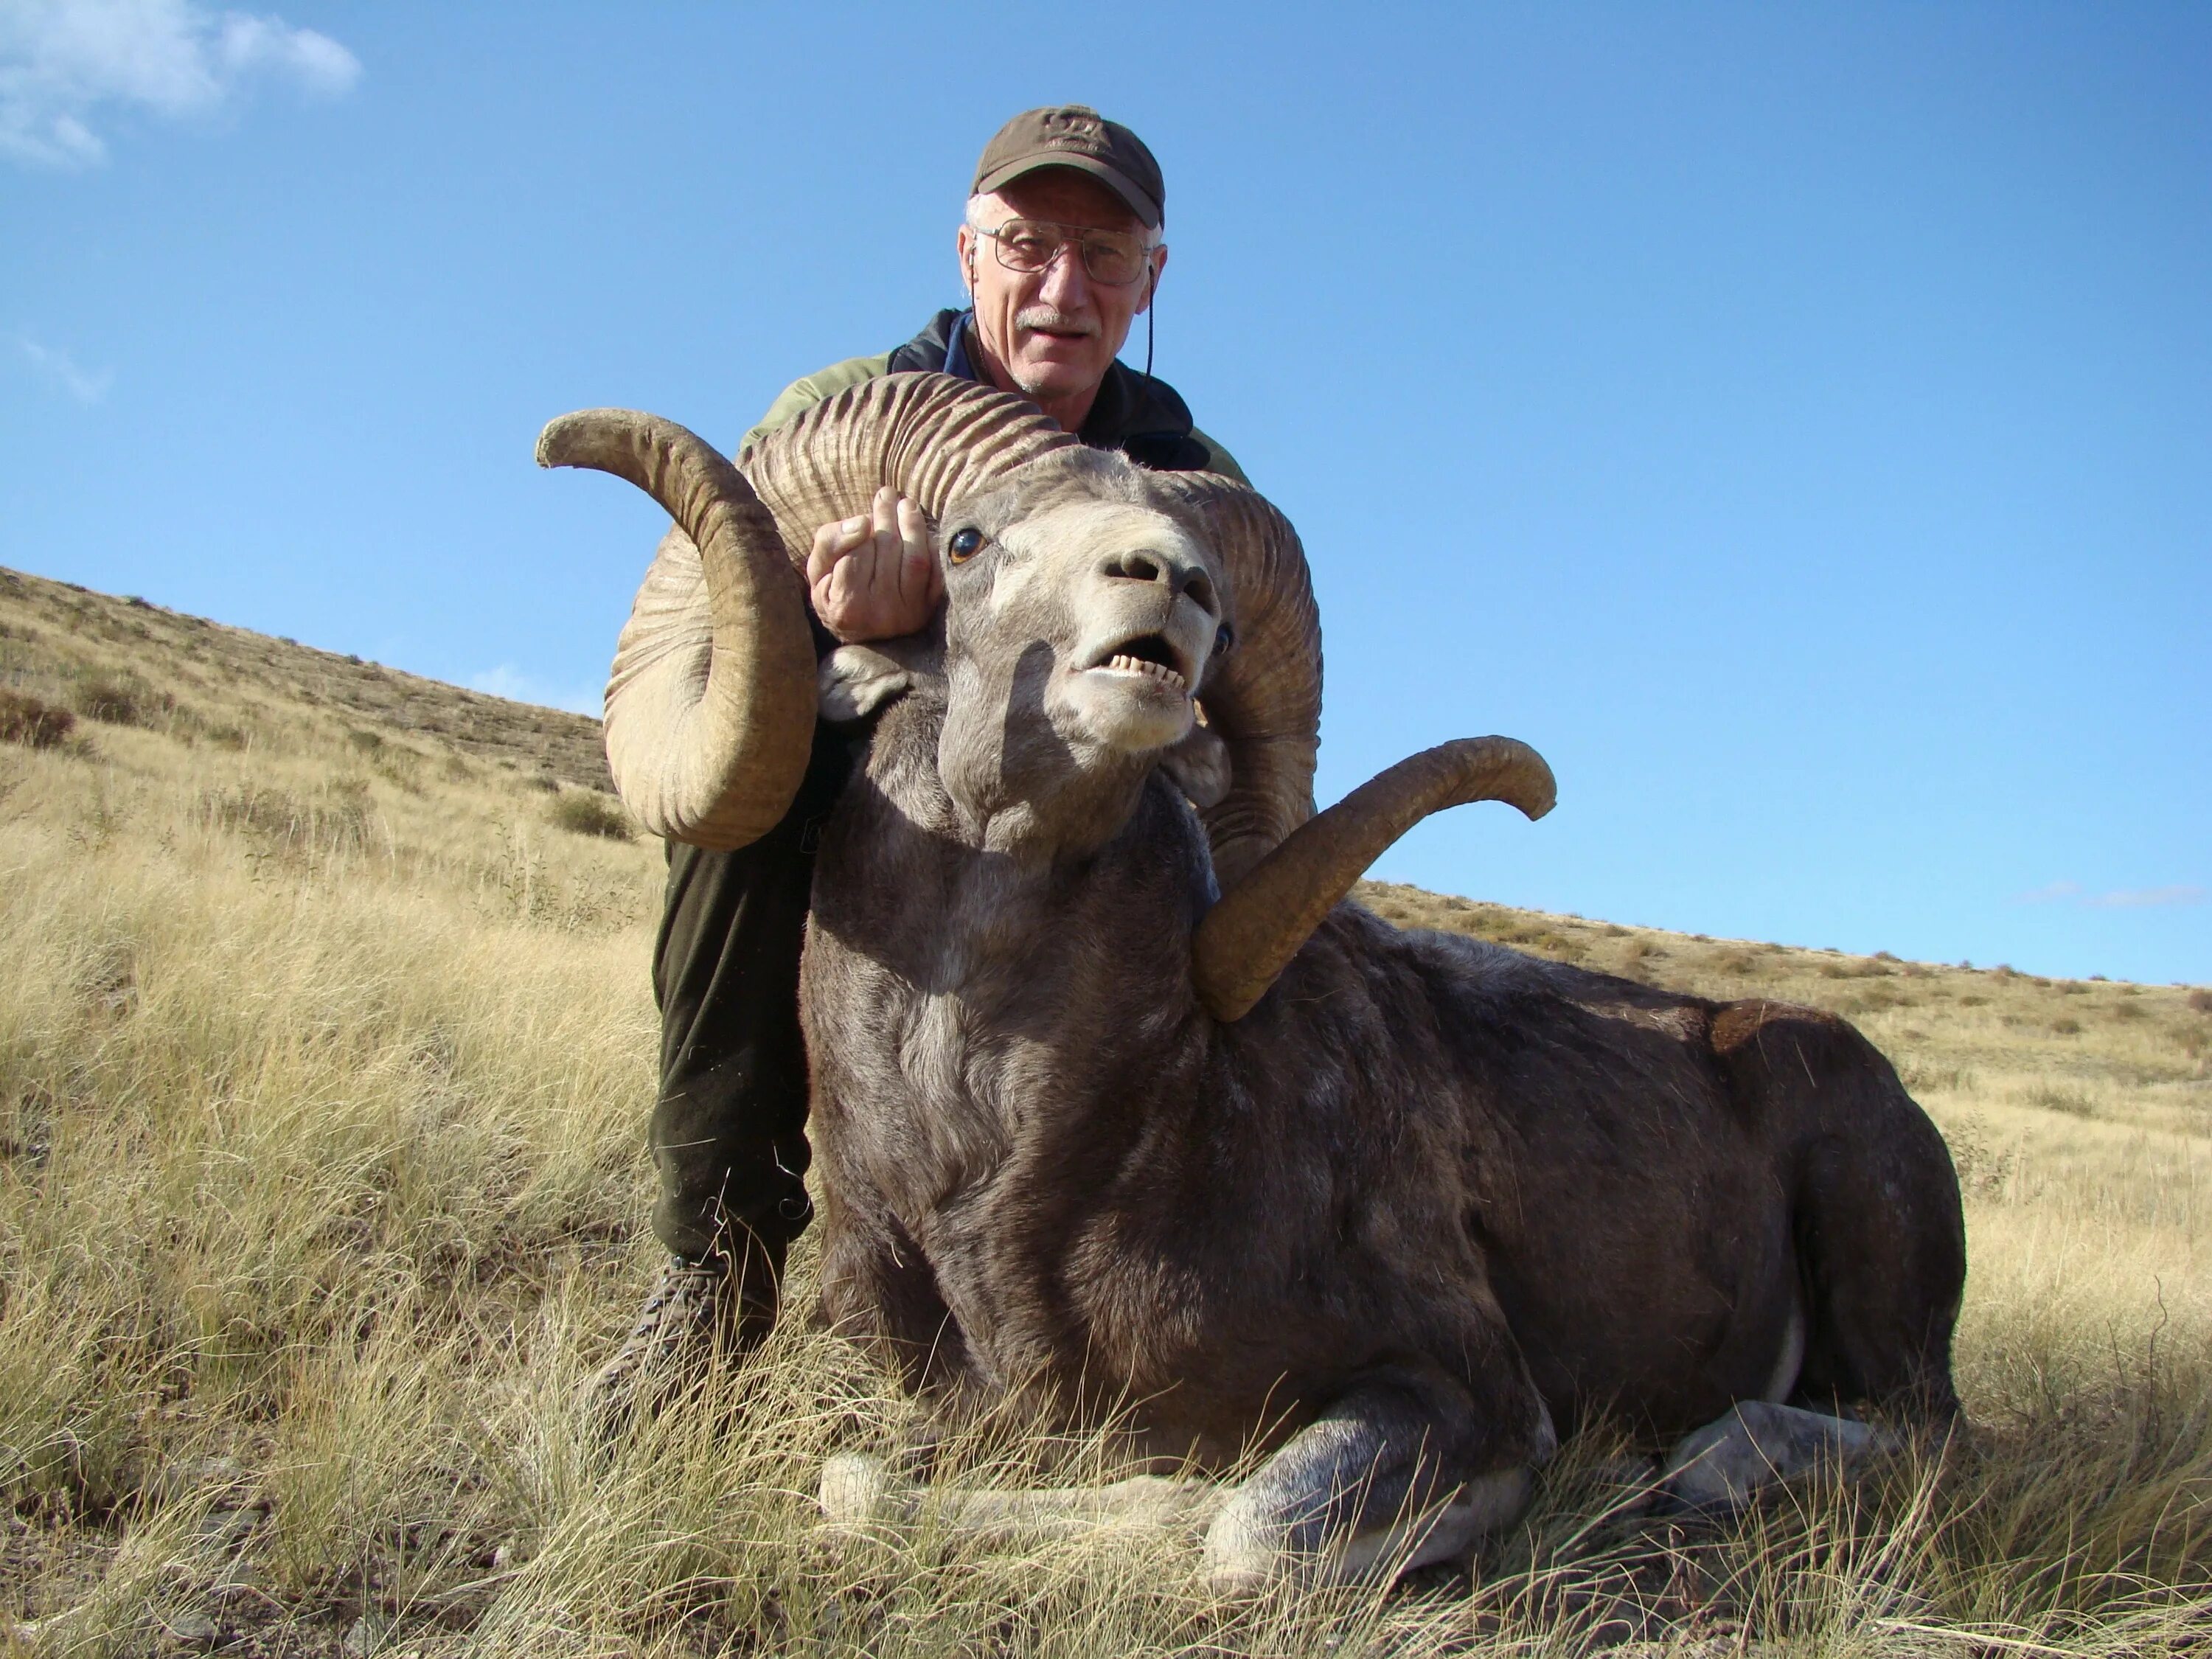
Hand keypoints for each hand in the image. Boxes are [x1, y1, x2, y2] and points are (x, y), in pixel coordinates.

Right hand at [806, 486, 941, 643]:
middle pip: (887, 551)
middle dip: (887, 516)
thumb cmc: (835, 592)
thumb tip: (862, 522)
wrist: (862, 632)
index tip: (863, 516)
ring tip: (906, 504)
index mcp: (846, 607)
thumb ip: (830, 543)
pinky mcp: (928, 610)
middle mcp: (880, 614)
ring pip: (915, 558)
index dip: (860, 530)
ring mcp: (908, 614)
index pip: (856, 555)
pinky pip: (936, 571)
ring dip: (912, 524)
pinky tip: (922, 529)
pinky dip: (932, 546)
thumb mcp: (818, 569)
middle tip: (886, 494)